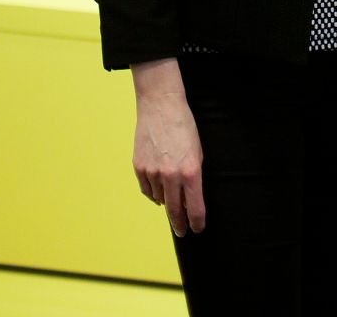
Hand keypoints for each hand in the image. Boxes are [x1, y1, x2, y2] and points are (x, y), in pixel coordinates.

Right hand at [131, 60, 205, 236]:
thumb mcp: (197, 151)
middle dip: (180, 224)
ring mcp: (153, 172)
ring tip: (171, 191)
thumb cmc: (184, 126)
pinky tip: (158, 187)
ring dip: (167, 200)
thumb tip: (190, 200)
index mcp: (190, 171)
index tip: (197, 229)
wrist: (161, 105)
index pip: (195, 207)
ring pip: (160, 199)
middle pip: (175, 211)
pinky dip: (153, 192)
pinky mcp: (139, 168)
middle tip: (182, 232)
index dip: (197, 222)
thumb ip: (194, 177)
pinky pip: (147, 190)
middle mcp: (171, 175)